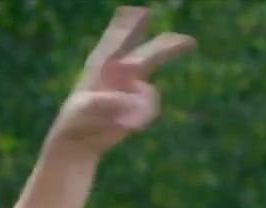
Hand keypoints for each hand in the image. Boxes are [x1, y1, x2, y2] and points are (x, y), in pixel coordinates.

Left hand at [47, 6, 195, 156]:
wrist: (80, 138)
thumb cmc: (76, 119)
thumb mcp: (83, 109)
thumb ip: (105, 101)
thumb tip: (131, 100)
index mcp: (101, 63)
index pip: (117, 38)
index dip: (130, 24)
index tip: (143, 12)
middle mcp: (119, 69)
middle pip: (150, 53)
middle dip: (169, 46)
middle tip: (190, 42)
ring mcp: (131, 85)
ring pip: (151, 92)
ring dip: (145, 106)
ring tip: (127, 120)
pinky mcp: (139, 102)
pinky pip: (151, 106)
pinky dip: (142, 116)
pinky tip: (127, 126)